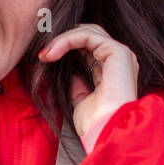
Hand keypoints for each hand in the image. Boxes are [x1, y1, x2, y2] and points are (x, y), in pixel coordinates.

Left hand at [38, 23, 139, 152]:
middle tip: (42, 53)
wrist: (106, 133)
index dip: (65, 47)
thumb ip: (77, 85)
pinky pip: (88, 36)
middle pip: (88, 34)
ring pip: (87, 32)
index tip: (44, 57)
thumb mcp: (81, 101)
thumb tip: (68, 74)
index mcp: (113, 70)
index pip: (88, 47)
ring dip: (61, 39)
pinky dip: (67, 40)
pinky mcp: (118, 52)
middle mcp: (119, 60)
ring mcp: (121, 55)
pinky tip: (52, 53)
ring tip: (44, 54)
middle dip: (62, 39)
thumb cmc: (96, 124)